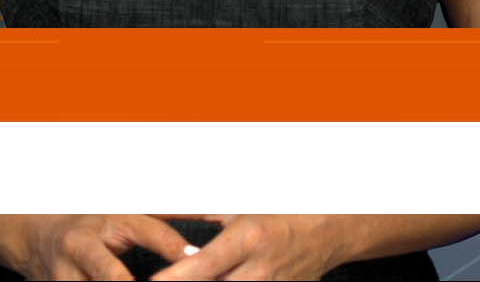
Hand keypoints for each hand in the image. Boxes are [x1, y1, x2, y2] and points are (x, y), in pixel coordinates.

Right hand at [18, 215, 197, 280]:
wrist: (37, 238)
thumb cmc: (93, 226)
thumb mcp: (125, 215)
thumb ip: (166, 219)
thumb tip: (212, 217)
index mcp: (109, 221)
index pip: (146, 232)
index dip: (172, 246)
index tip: (194, 256)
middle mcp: (84, 246)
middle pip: (111, 274)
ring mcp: (66, 273)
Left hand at [145, 215, 346, 280]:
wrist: (328, 229)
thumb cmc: (280, 210)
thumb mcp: (237, 205)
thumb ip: (194, 210)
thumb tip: (158, 209)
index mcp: (247, 240)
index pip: (201, 266)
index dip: (174, 277)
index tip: (152, 281)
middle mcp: (259, 270)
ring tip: (187, 278)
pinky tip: (224, 278)